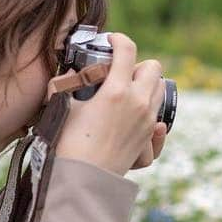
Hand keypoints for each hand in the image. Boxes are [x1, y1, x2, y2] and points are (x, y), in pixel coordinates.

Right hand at [54, 33, 166, 175]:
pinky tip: (141, 118)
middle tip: (118, 72)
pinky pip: (161, 122)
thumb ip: (64, 86)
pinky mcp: (148, 141)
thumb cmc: (67, 145)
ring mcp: (147, 123)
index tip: (109, 41)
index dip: (118, 39)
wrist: (81, 182)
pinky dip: (153, 116)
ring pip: (160, 90)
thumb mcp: (61, 109)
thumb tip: (68, 75)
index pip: (127, 50)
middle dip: (137, 64)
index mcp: (117, 91)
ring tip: (125, 93)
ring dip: (146, 85)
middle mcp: (138, 103)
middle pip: (153, 67)